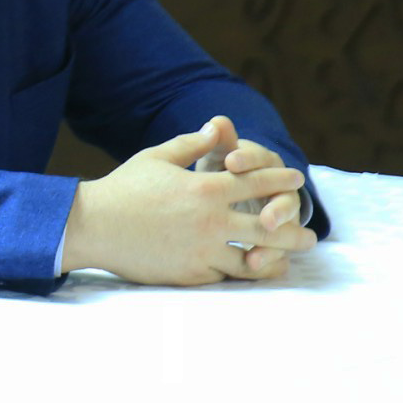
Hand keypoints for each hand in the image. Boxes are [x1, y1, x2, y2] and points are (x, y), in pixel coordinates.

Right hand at [61, 116, 317, 284]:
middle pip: (271, 227)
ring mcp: (203, 250)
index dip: (281, 180)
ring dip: (275, 260)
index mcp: (206, 188)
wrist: (92, 226)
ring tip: (286, 262)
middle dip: (294, 231)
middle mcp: (211, 220)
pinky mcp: (190, 273)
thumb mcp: (157, 157)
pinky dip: (238, 272)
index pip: (258, 183)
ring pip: (254, 259)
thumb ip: (193, 144)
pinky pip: (224, 275)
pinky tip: (247, 271)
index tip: (296, 180)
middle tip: (310, 237)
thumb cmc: (122, 188)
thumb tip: (218, 127)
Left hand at [218, 136, 310, 263]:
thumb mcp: (218, 156)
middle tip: (266, 218)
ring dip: (275, 242)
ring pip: (287, 230)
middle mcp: (279, 189)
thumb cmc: (222, 171)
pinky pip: (277, 251)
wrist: (229, 193)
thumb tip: (217, 122)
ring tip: (256, 255)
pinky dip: (268, 259)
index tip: (231, 161)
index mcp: (265, 164)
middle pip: (286, 198)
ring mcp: (281, 216)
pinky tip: (253, 267)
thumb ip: (220, 142)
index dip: (248, 160)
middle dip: (278, 209)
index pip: (261, 159)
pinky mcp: (274, 239)